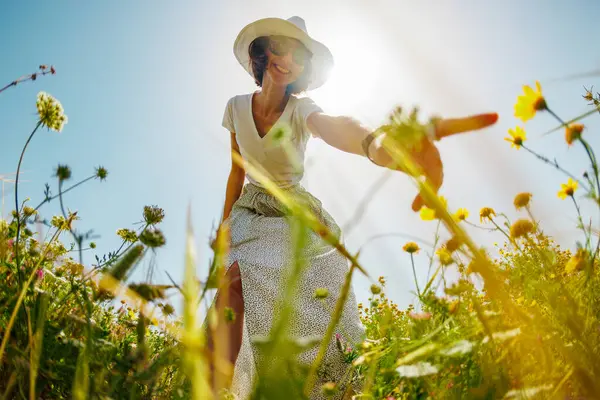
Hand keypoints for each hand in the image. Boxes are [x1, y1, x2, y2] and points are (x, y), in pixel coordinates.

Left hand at [375, 113, 497, 211]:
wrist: (376, 147)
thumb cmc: (378, 140)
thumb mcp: (379, 144)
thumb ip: (384, 150)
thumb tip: (387, 158)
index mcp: (425, 131)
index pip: (451, 126)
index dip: (473, 122)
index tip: (495, 117)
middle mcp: (432, 144)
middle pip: (438, 163)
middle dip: (432, 181)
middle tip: (425, 196)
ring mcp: (430, 158)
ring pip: (435, 177)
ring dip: (427, 193)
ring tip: (417, 207)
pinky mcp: (425, 169)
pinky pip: (428, 185)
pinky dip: (423, 197)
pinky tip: (415, 208)